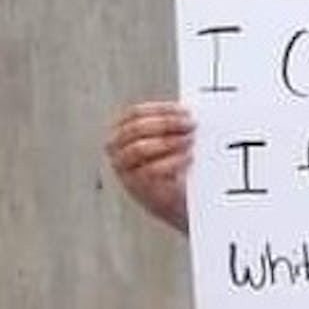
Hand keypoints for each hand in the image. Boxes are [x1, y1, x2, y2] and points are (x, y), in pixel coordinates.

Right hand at [105, 101, 193, 233]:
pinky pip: (150, 170)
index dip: (160, 109)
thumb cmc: (175, 164)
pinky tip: (188, 157)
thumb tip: (188, 110)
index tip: (184, 110)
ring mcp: (124, 170)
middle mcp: (117, 150)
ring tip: (190, 140)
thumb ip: (173, 123)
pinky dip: (172, 161)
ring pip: (138, 148)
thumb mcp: (170, 138)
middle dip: (166, 123)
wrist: (179, 199)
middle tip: (190, 124)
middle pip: (136, 129)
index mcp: (123, 132)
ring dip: (168, 141)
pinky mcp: (137, 187)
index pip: (134, 113)